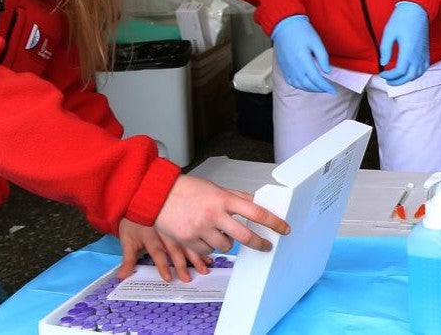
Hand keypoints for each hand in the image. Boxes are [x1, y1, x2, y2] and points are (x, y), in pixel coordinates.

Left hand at [118, 218, 207, 282]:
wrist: (140, 196)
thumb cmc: (133, 220)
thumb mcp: (127, 239)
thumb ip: (127, 260)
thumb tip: (121, 277)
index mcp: (150, 236)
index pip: (157, 252)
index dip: (162, 266)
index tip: (168, 278)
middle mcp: (165, 232)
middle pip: (175, 249)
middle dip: (182, 265)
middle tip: (188, 278)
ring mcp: (176, 226)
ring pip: (188, 242)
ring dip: (197, 257)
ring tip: (204, 268)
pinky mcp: (184, 221)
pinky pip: (195, 233)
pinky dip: (203, 244)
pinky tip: (209, 252)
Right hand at [154, 175, 289, 258]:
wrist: (157, 195)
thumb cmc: (186, 189)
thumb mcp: (215, 188)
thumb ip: (236, 197)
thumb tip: (256, 204)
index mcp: (223, 199)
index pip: (256, 212)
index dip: (273, 222)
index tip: (283, 228)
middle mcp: (214, 214)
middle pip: (245, 236)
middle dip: (260, 243)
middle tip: (266, 246)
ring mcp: (201, 229)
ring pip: (226, 246)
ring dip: (228, 242)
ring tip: (219, 232)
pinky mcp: (189, 240)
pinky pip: (207, 250)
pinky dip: (209, 246)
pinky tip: (202, 235)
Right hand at [271, 15, 334, 92]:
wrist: (284, 26)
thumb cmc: (301, 31)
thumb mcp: (316, 41)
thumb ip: (323, 57)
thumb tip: (327, 71)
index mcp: (303, 60)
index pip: (316, 79)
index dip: (326, 87)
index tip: (333, 91)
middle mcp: (294, 67)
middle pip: (309, 85)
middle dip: (320, 89)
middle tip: (329, 89)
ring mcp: (288, 69)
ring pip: (300, 86)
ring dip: (311, 89)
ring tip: (319, 88)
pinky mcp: (284, 68)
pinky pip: (292, 82)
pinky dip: (301, 86)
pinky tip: (306, 85)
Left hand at [378, 1, 429, 85]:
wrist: (418, 8)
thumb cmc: (402, 18)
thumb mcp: (389, 32)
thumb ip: (385, 49)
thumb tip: (383, 63)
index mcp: (408, 50)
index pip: (399, 71)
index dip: (389, 76)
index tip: (382, 73)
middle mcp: (417, 54)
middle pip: (409, 76)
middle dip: (397, 82)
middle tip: (388, 80)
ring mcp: (423, 53)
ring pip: (418, 74)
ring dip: (407, 79)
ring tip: (397, 78)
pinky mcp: (426, 51)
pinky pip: (424, 67)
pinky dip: (417, 74)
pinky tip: (410, 72)